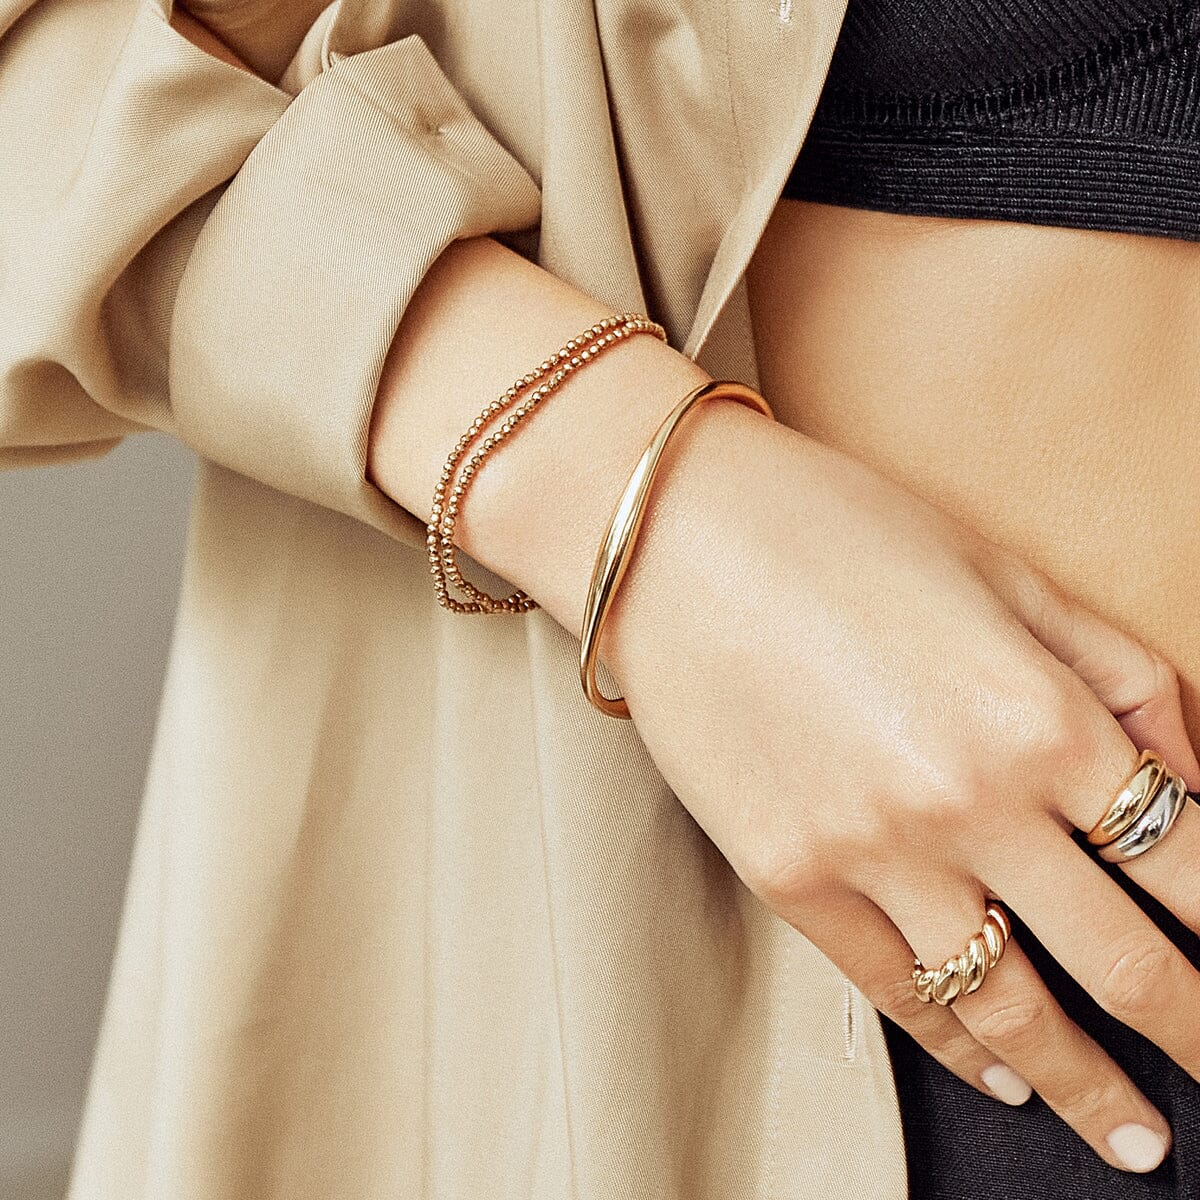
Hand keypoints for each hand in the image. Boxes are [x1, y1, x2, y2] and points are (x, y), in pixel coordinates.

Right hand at [598, 397, 1199, 1173]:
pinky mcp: (788, 877)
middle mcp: (968, 802)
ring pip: (1009, 1009)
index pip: (1190, 862)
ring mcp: (870, 852)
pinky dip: (960, 1047)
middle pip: (1125, 965)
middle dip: (1194, 1032)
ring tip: (1130, 1134)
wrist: (675, 539)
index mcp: (1040, 715)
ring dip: (1088, 1088)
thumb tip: (1194, 773)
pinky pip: (894, 992)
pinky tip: (1000, 1069)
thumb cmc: (840, 534)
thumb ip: (1120, 673)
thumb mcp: (1005, 572)